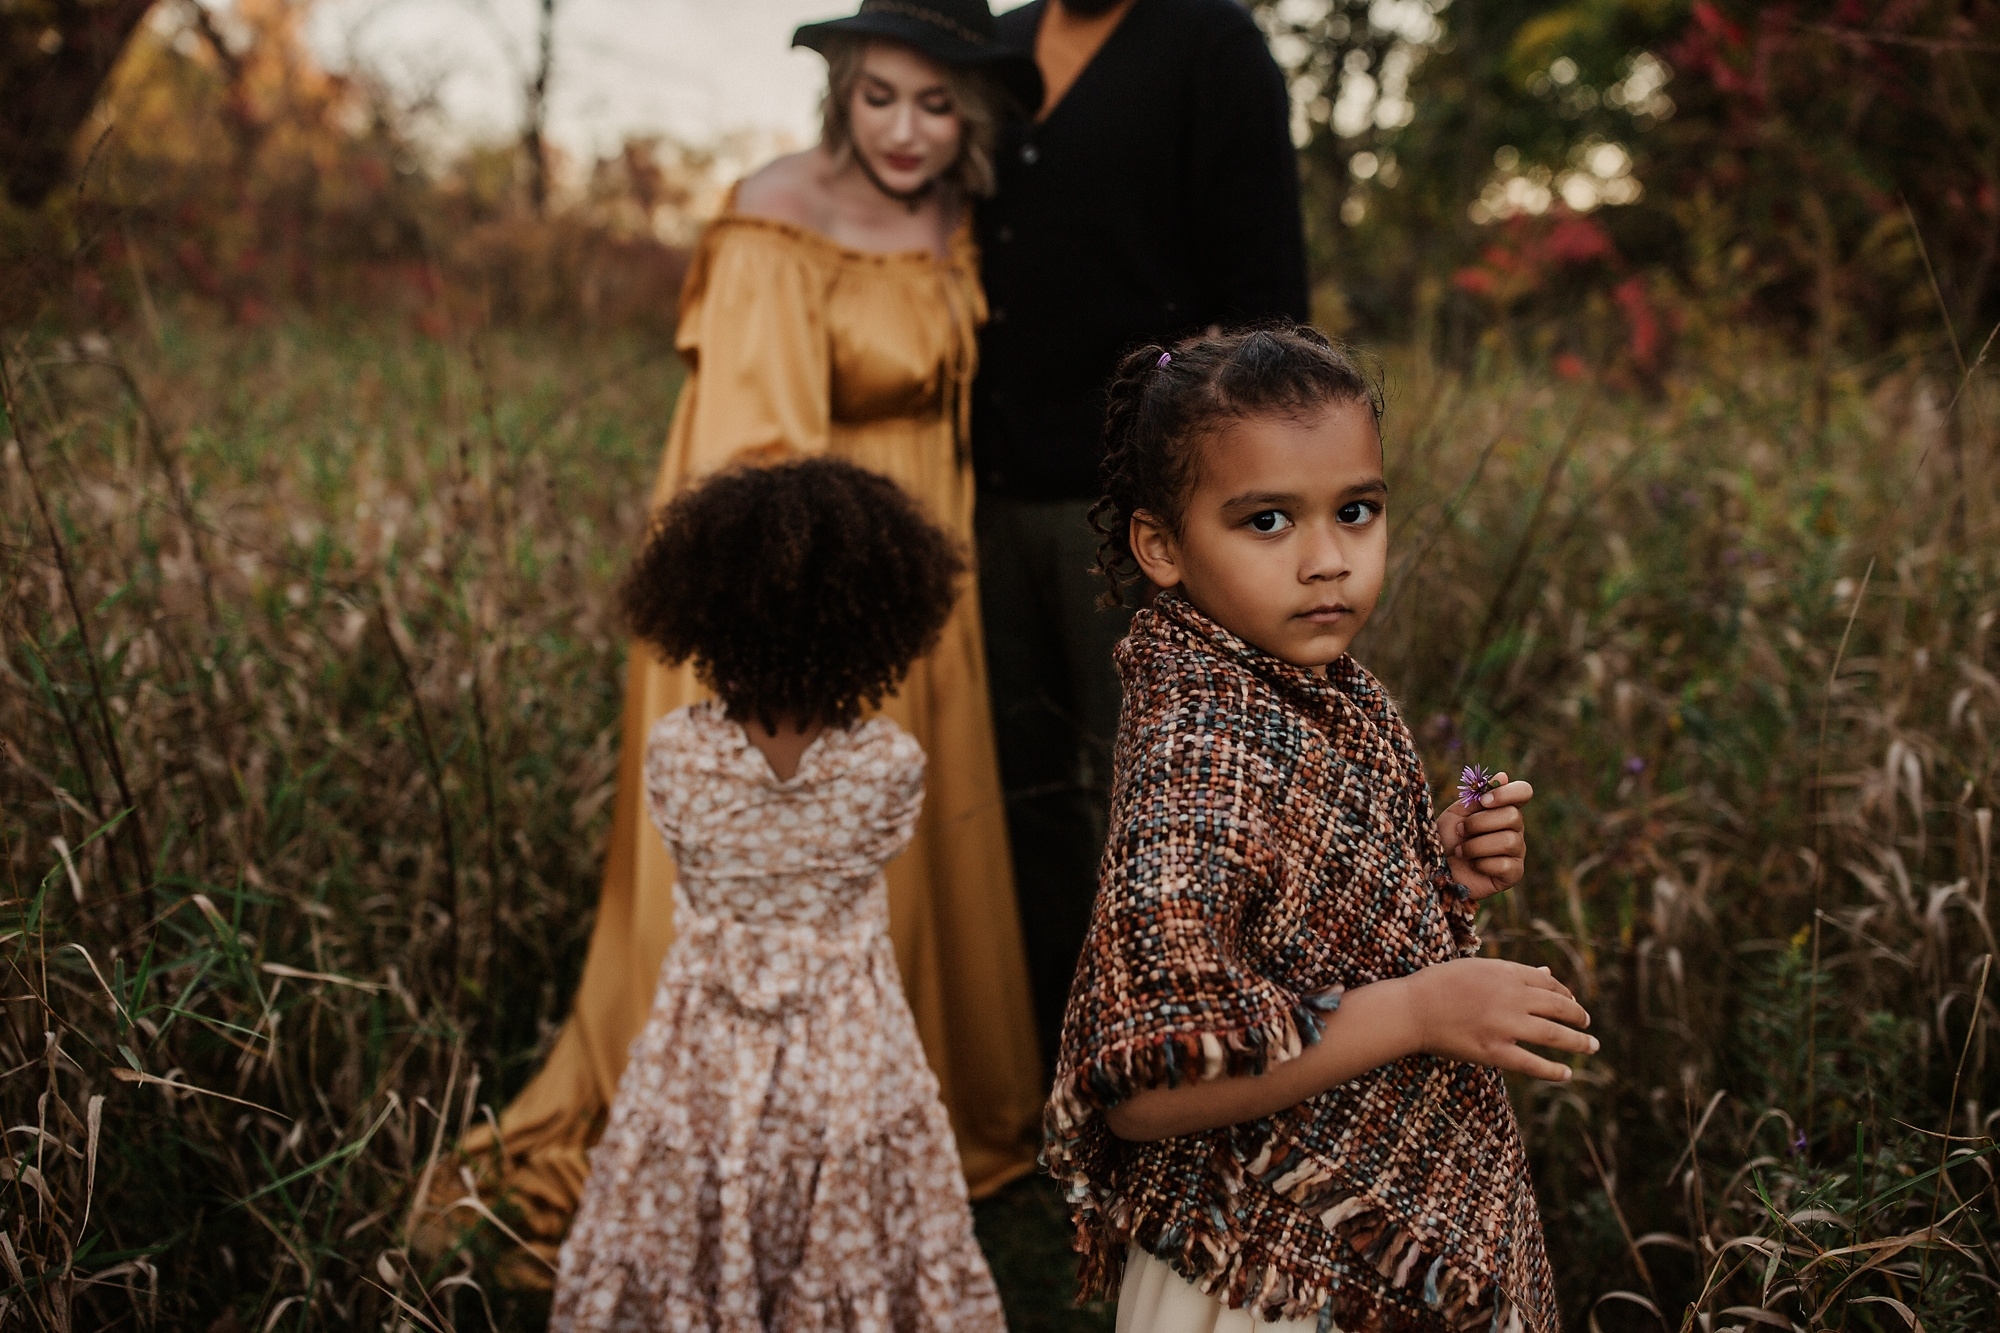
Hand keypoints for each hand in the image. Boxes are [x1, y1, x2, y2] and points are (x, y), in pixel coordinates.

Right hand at [1399, 958, 1594, 1081]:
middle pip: (1559, 1007)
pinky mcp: (1495, 1051)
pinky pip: (1533, 1063)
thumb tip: (1547, 972)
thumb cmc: (1438, 985)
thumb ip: (1513, 972)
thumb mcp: (1477, 968)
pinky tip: (1567, 1074)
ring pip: (1554, 1035)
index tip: (1572, 1003)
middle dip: (1579, 1016)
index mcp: (1506, 972)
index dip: (1565, 994)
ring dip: (1578, 1042)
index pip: (1549, 983)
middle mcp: (1512, 997)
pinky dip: (1553, 1071)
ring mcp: (1506, 1025)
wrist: (1411, 1009)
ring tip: (1591, 1046)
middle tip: (1587, 1024)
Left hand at [1437, 771, 1531, 899]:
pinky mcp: (1514, 874)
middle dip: (1478, 823)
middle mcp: (1515, 829)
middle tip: (1460, 831)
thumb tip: (1504, 776)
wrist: (1435, 869)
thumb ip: (1479, 797)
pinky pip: (1505, 865)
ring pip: (1508, 841)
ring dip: (1475, 846)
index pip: (1523, 791)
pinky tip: (1473, 866)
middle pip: (1513, 816)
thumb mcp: (1457, 813)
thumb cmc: (1446, 839)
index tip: (1484, 801)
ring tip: (1460, 851)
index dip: (1507, 793)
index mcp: (1502, 809)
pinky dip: (1482, 865)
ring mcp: (1517, 851)